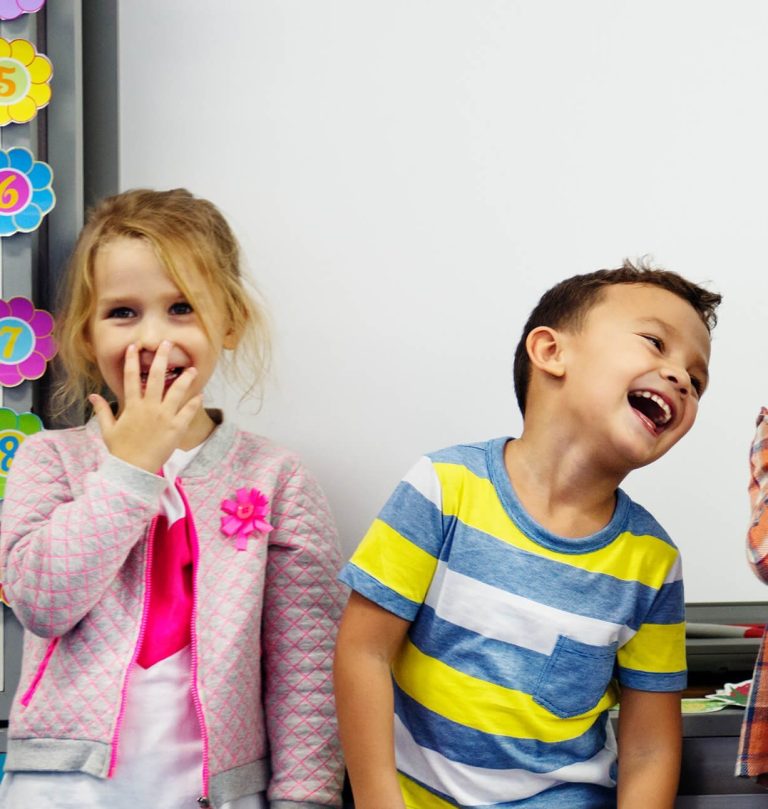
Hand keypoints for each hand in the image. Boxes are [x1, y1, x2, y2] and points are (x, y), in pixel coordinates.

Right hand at [89, 341, 202, 472]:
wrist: (134, 469)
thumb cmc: (121, 450)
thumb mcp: (108, 429)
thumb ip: (102, 410)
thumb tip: (92, 396)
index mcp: (132, 406)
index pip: (130, 377)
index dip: (132, 360)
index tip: (135, 346)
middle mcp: (149, 407)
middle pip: (156, 377)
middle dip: (162, 358)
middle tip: (168, 343)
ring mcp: (164, 416)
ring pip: (177, 391)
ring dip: (185, 378)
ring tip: (192, 368)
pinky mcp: (177, 427)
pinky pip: (188, 411)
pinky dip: (195, 402)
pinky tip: (200, 394)